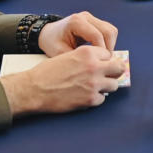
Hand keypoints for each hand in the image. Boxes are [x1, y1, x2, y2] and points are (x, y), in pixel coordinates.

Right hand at [0, 45, 125, 114]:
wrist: (33, 89)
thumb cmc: (47, 72)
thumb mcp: (68, 55)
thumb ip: (86, 58)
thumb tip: (101, 63)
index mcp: (88, 52)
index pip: (109, 54)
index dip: (105, 60)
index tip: (101, 65)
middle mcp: (94, 66)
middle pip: (119, 68)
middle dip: (114, 72)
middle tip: (108, 76)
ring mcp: (94, 84)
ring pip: (114, 85)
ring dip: (106, 86)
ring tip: (94, 87)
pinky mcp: (90, 99)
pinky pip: (102, 99)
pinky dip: (95, 98)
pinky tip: (84, 96)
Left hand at [38, 11, 118, 55]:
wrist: (47, 34)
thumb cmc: (51, 43)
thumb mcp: (60, 53)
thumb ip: (76, 58)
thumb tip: (92, 67)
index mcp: (76, 22)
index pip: (97, 36)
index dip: (102, 51)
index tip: (99, 63)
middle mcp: (85, 17)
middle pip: (108, 31)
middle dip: (108, 48)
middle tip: (103, 61)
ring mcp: (91, 18)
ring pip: (111, 30)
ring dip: (110, 45)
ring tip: (102, 57)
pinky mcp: (94, 21)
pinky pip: (108, 31)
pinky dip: (108, 42)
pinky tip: (100, 51)